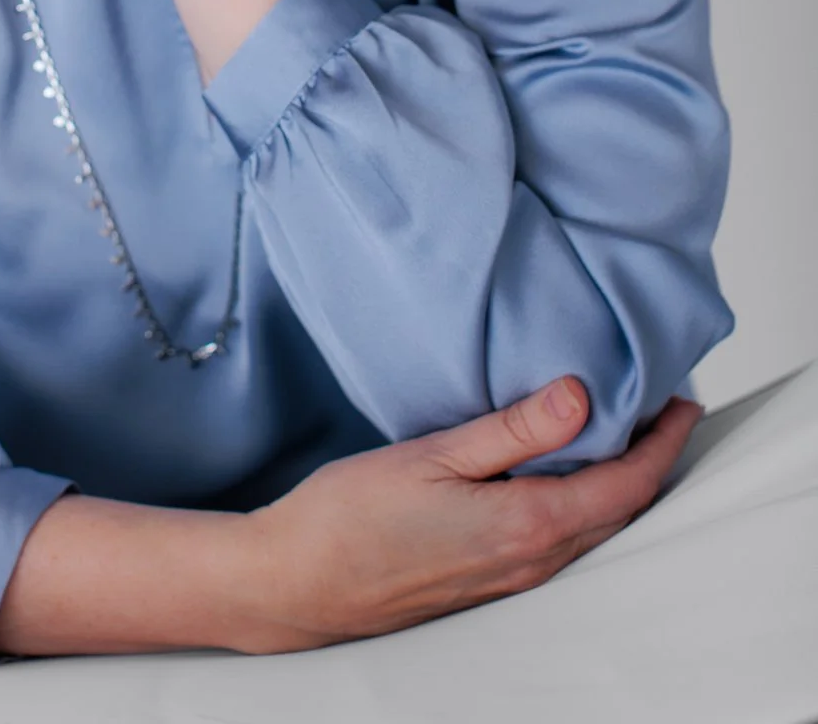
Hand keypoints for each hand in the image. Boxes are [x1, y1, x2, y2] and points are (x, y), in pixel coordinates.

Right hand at [225, 377, 702, 654]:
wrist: (298, 583)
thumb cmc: (351, 517)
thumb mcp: (432, 455)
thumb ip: (510, 429)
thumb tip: (580, 395)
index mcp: (526, 525)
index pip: (624, 484)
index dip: (661, 442)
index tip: (681, 400)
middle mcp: (531, 561)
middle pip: (618, 509)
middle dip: (649, 460)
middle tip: (663, 406)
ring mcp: (510, 578)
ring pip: (591, 527)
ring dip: (617, 481)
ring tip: (622, 430)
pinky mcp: (488, 581)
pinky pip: (559, 539)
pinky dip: (581, 501)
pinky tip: (561, 471)